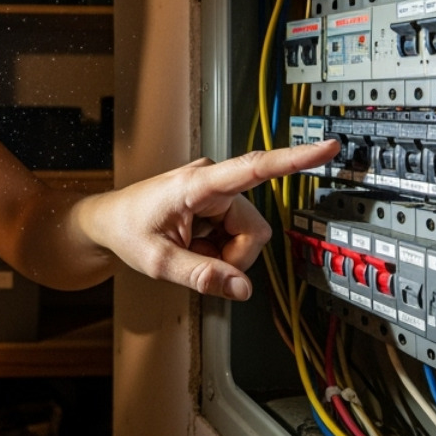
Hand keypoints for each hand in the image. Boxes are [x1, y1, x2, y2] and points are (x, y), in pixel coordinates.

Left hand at [83, 141, 338, 299]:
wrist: (109, 220)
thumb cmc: (127, 230)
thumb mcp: (159, 262)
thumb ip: (202, 276)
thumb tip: (242, 289)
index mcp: (197, 185)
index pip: (254, 168)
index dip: (295, 158)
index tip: (326, 146)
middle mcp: (212, 181)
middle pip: (254, 229)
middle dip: (233, 255)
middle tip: (197, 259)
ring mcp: (216, 190)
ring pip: (249, 234)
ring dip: (225, 252)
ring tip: (192, 249)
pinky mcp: (218, 201)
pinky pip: (237, 233)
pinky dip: (220, 248)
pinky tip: (196, 244)